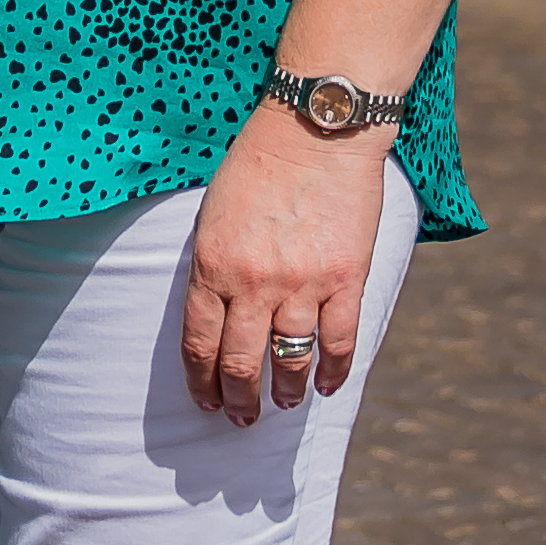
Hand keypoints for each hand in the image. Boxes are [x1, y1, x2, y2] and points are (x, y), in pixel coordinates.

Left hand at [178, 107, 392, 424]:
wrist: (318, 126)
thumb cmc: (260, 161)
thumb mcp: (214, 213)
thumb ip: (213, 266)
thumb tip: (215, 316)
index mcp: (213, 265)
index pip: (199, 344)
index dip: (202, 382)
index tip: (207, 401)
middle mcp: (254, 282)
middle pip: (240, 363)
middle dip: (238, 400)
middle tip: (241, 418)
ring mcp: (302, 283)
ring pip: (289, 361)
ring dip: (285, 393)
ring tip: (284, 404)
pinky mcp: (346, 278)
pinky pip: (339, 342)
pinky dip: (333, 372)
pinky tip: (327, 386)